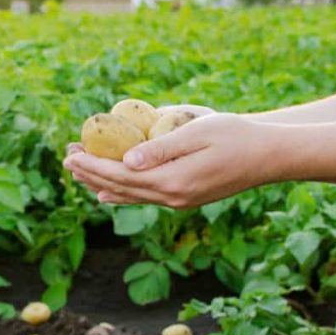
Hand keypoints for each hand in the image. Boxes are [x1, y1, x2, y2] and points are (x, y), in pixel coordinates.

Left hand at [63, 114, 284, 208]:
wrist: (269, 155)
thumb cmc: (236, 135)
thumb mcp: (197, 133)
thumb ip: (160, 148)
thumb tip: (125, 162)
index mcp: (173, 181)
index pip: (121, 176)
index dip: (93, 166)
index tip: (70, 154)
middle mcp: (173, 197)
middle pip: (120, 188)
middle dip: (91, 173)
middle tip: (66, 159)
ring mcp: (179, 201)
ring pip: (130, 195)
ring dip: (102, 183)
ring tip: (78, 173)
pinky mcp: (185, 198)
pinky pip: (144, 197)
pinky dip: (122, 193)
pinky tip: (106, 194)